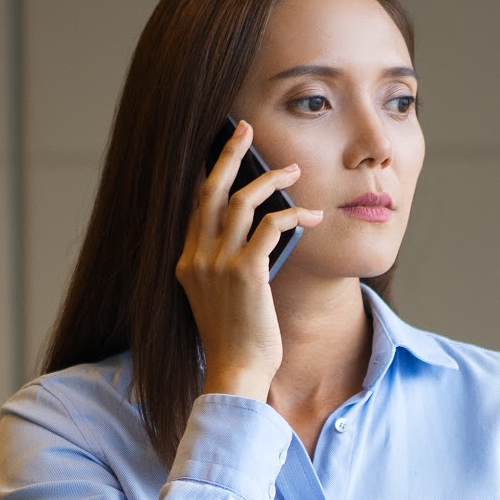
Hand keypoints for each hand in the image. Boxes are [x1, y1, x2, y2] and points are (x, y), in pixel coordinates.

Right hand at [173, 120, 324, 401]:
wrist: (236, 371)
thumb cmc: (236, 340)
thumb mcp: (221, 297)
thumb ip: (228, 265)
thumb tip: (259, 232)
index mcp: (187, 261)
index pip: (197, 204)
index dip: (211, 172)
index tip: (226, 150)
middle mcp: (196, 257)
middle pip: (210, 189)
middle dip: (229, 153)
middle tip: (245, 128)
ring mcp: (218, 264)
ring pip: (242, 200)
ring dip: (271, 179)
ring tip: (295, 171)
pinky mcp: (245, 273)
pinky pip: (270, 226)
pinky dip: (294, 216)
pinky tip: (312, 216)